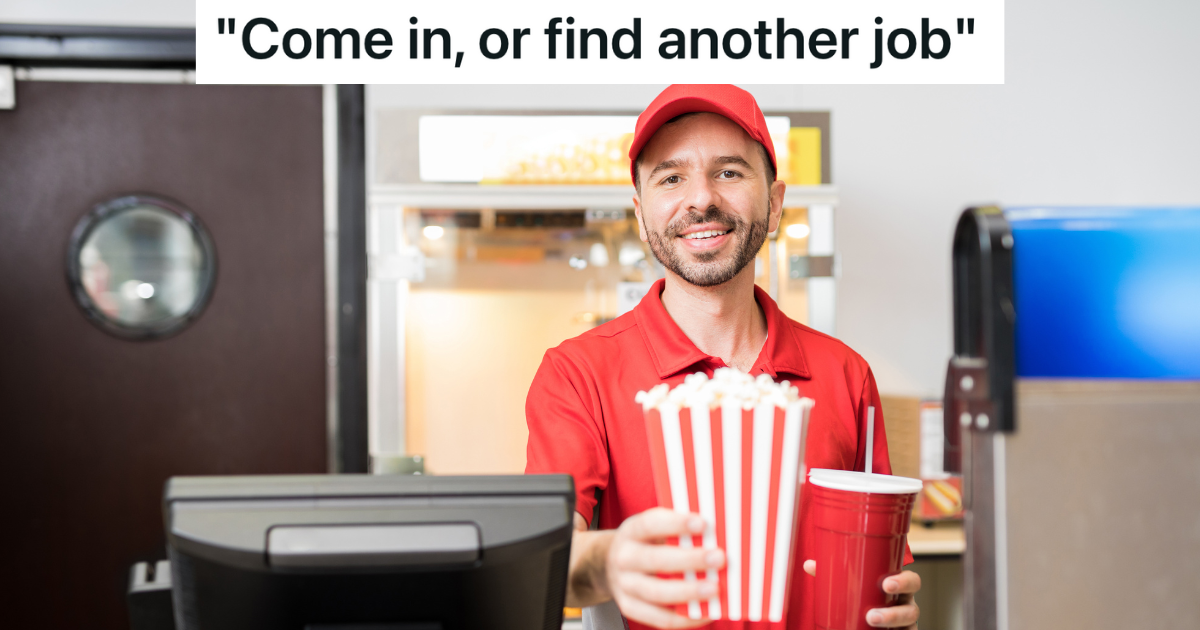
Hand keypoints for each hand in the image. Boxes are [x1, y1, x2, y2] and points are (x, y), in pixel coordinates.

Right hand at [606, 507, 724, 628]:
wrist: (610, 565)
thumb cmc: (646, 544)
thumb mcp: (654, 529)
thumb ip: (679, 531)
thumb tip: (718, 536)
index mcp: (632, 531)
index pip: (651, 524)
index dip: (676, 523)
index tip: (702, 523)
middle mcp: (624, 558)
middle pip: (655, 560)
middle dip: (690, 560)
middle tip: (718, 558)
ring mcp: (625, 585)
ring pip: (657, 592)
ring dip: (689, 592)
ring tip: (715, 589)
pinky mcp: (630, 607)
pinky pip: (660, 618)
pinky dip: (686, 618)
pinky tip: (706, 613)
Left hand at [803, 560, 920, 628]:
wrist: (863, 621)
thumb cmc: (863, 596)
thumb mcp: (853, 586)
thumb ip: (834, 575)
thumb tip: (810, 565)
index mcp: (899, 588)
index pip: (912, 581)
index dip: (904, 582)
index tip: (885, 584)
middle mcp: (906, 607)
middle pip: (912, 611)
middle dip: (893, 614)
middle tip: (871, 615)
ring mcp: (905, 626)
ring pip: (909, 628)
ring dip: (890, 626)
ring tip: (869, 624)